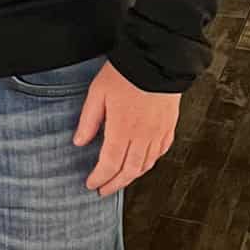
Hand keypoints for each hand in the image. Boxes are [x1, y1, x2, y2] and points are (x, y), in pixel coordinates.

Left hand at [74, 60, 180, 195]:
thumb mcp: (97, 94)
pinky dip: (150, 162)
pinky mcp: (169, 125)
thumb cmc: (125, 73)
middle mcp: (142, 136)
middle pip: (129, 171)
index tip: (91, 184)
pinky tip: (144, 162)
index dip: (100, 178)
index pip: (109, 164)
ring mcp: (158, 132)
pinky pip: (161, 151)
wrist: (157, 59)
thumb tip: (79, 142)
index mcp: (122, 130)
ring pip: (146, 164)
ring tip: (121, 180)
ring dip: (132, 176)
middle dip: (115, 184)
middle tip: (104, 190)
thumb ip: (88, 121)